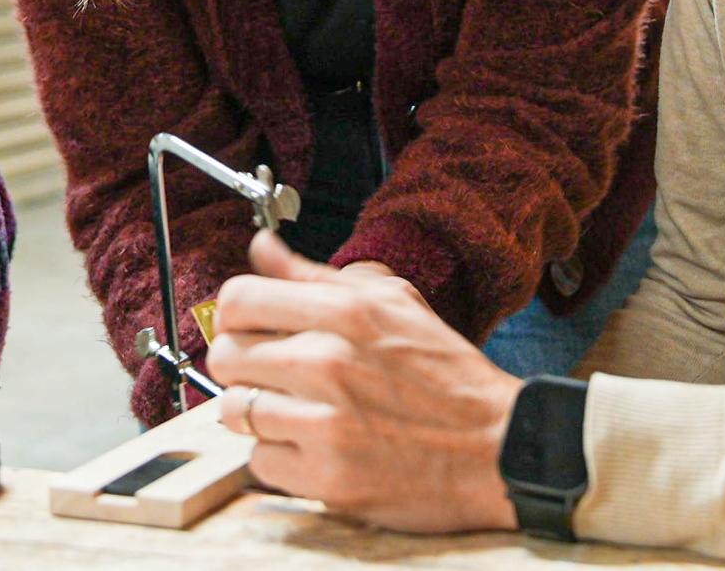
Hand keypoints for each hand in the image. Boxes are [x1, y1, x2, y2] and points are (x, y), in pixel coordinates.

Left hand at [207, 230, 521, 533]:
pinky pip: (259, 461)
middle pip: (224, 355)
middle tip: (272, 375)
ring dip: (258, 414)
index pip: (237, 299)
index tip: (250, 331)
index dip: (236, 316)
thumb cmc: (448, 376)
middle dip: (243, 366)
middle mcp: (329, 362)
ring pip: (234, 410)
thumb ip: (316, 275)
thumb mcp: (394, 303)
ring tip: (294, 413)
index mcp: (346, 311)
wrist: (499, 448)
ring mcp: (325, 423)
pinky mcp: (327, 477)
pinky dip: (279, 457)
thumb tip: (262, 248)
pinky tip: (311, 446)